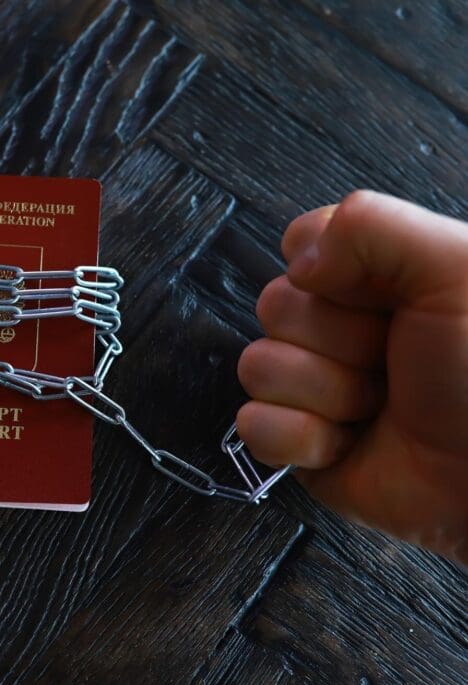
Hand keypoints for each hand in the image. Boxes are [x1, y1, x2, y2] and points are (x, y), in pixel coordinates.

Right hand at [237, 191, 467, 563]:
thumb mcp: (457, 268)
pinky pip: (254, 424)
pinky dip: (300, 437)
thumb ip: (373, 225)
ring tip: (379, 408)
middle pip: (275, 305)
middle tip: (393, 362)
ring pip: (259, 365)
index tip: (386, 296)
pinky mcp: (302, 442)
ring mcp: (319, 386)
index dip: (329, 270)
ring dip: (325, 392)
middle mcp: (346, 328)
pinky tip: (346, 443)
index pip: (302, 244)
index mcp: (380, 278)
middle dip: (336, 339)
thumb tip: (301, 261)